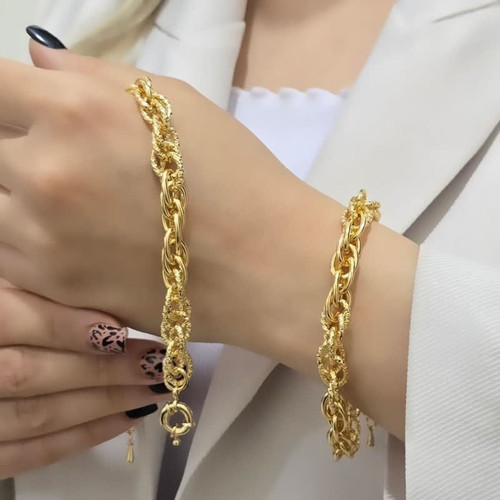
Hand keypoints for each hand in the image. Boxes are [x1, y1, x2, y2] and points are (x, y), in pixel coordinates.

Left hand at [0, 40, 331, 346]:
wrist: (264, 264)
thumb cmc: (235, 175)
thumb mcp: (178, 103)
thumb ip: (94, 73)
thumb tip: (35, 61)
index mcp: (76, 112)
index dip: (7, 97)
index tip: (25, 109)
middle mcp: (45, 173)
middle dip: (16, 143)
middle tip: (64, 158)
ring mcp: (40, 237)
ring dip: (15, 194)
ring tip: (71, 202)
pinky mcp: (50, 286)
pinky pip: (5, 250)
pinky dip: (24, 237)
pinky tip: (72, 237)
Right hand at [0, 287, 168, 478]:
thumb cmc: (3, 309)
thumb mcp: (9, 284)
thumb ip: (41, 290)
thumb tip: (102, 300)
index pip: (13, 322)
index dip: (67, 328)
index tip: (120, 330)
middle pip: (32, 374)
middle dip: (101, 370)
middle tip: (156, 362)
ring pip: (37, 415)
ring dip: (104, 403)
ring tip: (155, 388)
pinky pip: (30, 454)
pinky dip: (82, 437)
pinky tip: (127, 419)